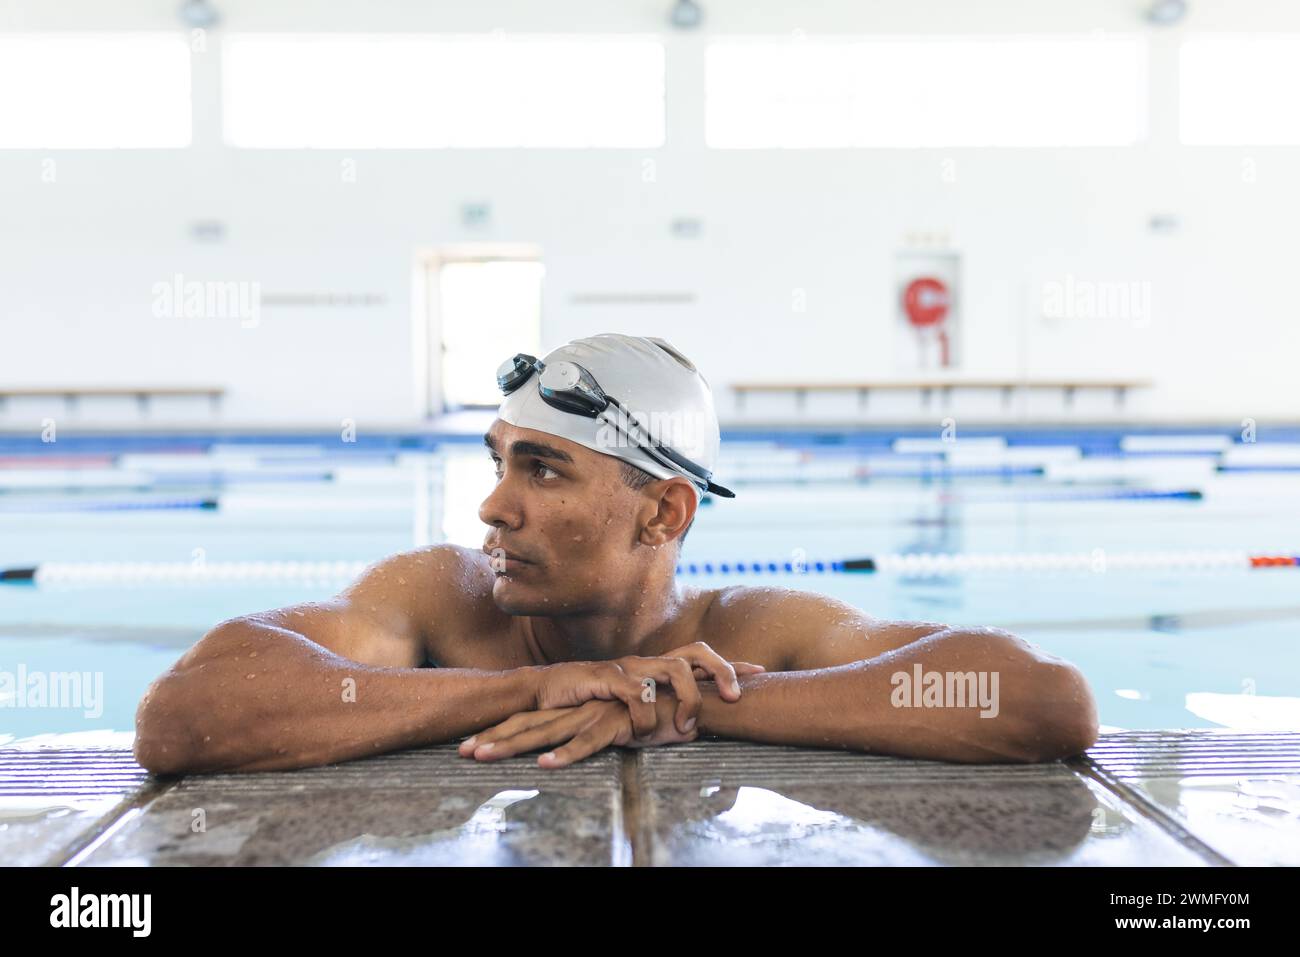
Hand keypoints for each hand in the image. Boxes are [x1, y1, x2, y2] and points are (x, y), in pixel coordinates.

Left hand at [458, 695, 697, 768]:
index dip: (501, 733)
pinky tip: (545, 764)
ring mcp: (594, 715)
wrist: (687, 699)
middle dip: (494, 739)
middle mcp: (579, 711)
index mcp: (575, 711)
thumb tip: (569, 750)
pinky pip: (587, 742)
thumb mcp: (615, 728)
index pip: (530, 722)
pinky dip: (566, 753)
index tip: (472, 745)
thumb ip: (593, 734)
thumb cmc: (652, 715)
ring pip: (548, 733)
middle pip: (529, 726)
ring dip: (514, 746)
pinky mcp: (616, 724)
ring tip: (485, 757)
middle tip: (462, 752)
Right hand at [531, 642, 763, 736]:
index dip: (731, 666)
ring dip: (687, 699)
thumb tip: (694, 733)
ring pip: (673, 670)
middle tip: (735, 698)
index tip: (761, 673)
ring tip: (687, 728)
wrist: (546, 693)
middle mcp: (648, 663)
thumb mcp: (634, 713)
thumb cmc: (591, 705)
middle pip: (696, 652)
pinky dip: (646, 715)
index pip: (701, 659)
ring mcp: (629, 667)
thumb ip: (663, 717)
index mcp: (656, 669)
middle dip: (722, 670)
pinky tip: (646, 732)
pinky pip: (637, 692)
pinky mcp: (606, 677)